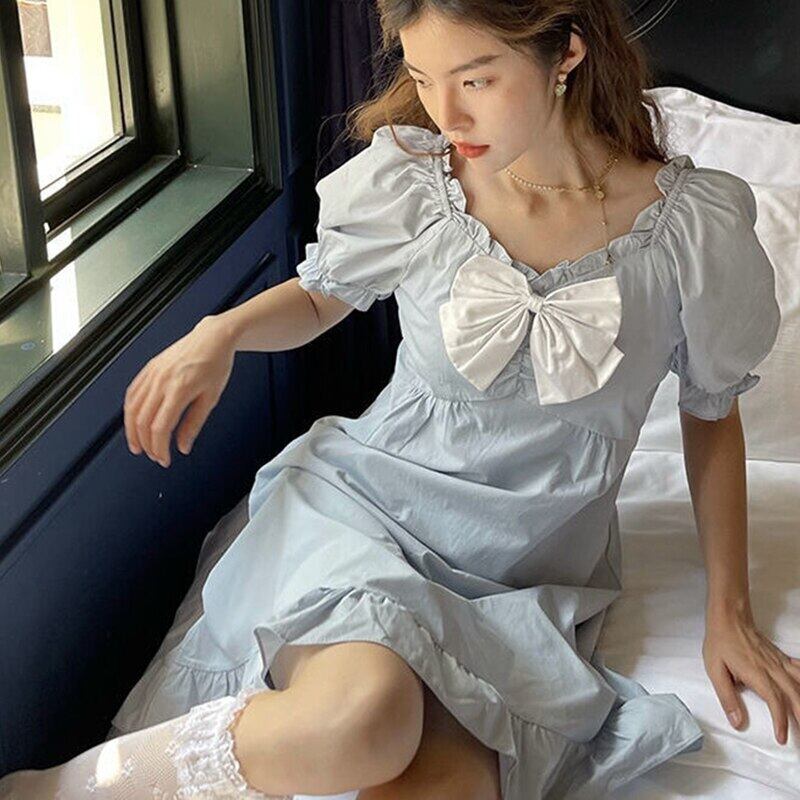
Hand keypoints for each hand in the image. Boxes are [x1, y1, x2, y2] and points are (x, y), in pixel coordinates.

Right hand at [123, 316, 235, 467]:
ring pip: (132, 408)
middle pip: (143, 421)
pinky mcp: (149, 368)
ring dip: (132, 431)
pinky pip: (132, 393)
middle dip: (146, 443)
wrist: (213, 338)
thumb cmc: (216, 364)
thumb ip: (194, 424)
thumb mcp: (211, 398)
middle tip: (154, 455)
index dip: (159, 448)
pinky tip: (134, 422)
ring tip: (137, 445)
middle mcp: (162, 381)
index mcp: (179, 389)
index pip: (160, 427)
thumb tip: (182, 446)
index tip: (164, 459)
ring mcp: (153, 373)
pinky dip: (130, 411)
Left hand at [703, 603, 799, 744]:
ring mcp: (779, 662)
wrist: (728, 617)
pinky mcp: (780, 657)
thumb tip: (737, 722)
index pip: (775, 703)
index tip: (781, 738)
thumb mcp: (715, 671)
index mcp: (757, 675)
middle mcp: (773, 670)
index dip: (781, 723)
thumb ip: (727, 698)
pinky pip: (799, 670)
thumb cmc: (720, 642)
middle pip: (795, 696)